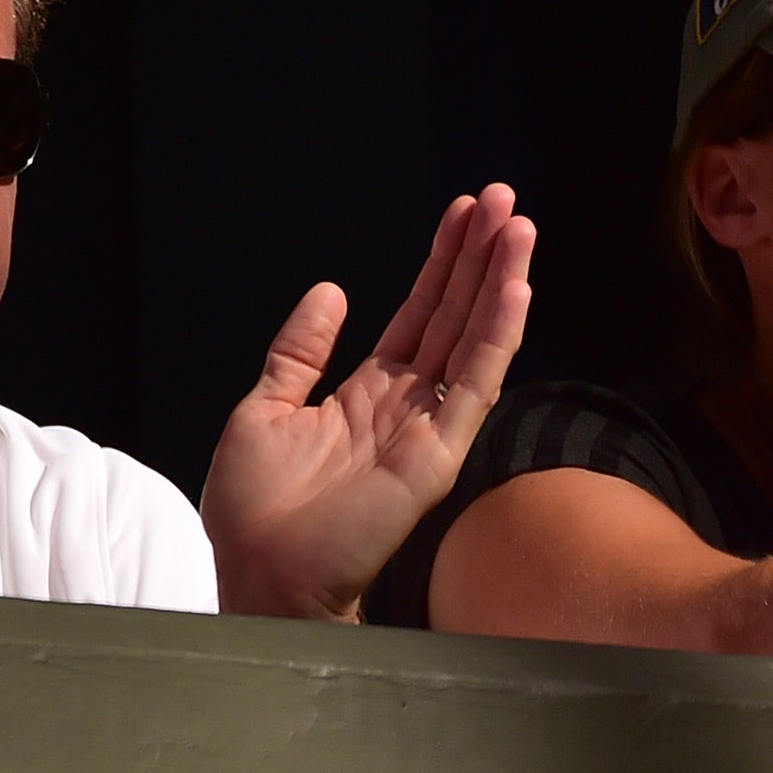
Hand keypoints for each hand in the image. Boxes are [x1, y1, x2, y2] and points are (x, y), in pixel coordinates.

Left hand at [203, 183, 533, 619]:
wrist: (259, 573)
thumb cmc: (254, 513)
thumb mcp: (265, 409)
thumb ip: (299, 351)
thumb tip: (331, 290)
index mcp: (367, 394)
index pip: (419, 313)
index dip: (442, 262)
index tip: (464, 212)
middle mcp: (407, 405)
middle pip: (453, 314)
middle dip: (478, 256)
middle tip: (504, 198)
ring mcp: (428, 428)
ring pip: (474, 339)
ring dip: (498, 281)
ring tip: (518, 226)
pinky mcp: (438, 454)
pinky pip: (476, 385)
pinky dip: (498, 335)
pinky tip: (515, 289)